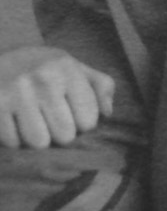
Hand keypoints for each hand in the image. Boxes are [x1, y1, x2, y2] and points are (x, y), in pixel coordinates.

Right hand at [0, 46, 114, 147]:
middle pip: (65, 136)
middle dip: (59, 133)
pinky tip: (13, 121)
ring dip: (36, 138)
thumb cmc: (42, 67)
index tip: (71, 113)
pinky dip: (15, 138)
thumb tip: (108, 113)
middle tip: (49, 119)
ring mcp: (15, 92)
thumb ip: (100, 86)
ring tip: (31, 121)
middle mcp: (43, 78)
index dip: (81, 123)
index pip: (88, 120)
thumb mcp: (74, 67)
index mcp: (67, 68)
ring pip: (39, 143)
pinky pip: (13, 143)